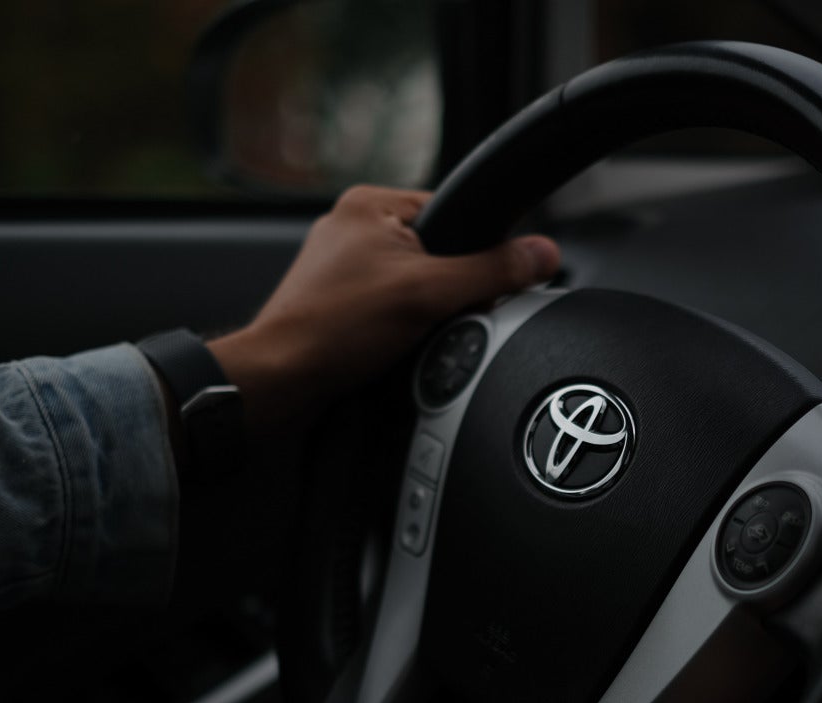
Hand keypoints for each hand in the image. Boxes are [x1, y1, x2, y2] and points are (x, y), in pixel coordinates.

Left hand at [208, 184, 559, 437]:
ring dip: (421, 313)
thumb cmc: (334, 330)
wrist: (279, 380)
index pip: (454, 213)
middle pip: (438, 253)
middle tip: (429, 317)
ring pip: (413, 284)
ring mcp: (340, 265)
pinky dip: (397, 329)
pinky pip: (388, 307)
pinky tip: (387, 347)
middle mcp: (352, 225)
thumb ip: (492, 271)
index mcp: (371, 202)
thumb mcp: (431, 294)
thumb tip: (542, 254)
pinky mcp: (335, 301)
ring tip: (401, 334)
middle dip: (445, 291)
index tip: (475, 287)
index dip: (475, 253)